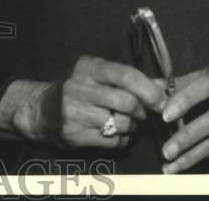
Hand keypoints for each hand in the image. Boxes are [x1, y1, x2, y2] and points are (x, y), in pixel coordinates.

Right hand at [0, 55, 165, 149]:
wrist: (43, 110)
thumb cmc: (80, 90)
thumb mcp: (100, 76)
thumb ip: (131, 79)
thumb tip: (166, 85)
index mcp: (89, 67)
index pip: (126, 74)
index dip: (149, 89)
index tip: (163, 101)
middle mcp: (80, 86)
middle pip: (128, 102)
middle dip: (142, 111)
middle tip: (144, 114)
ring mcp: (76, 111)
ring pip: (122, 124)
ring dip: (133, 127)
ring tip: (128, 123)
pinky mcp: (75, 134)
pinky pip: (113, 141)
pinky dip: (122, 140)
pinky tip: (115, 133)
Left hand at [159, 61, 208, 173]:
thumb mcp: (206, 73)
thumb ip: (179, 82)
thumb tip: (150, 85)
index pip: (204, 87)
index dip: (185, 100)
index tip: (165, 115)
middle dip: (188, 137)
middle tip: (166, 151)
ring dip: (192, 155)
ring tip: (170, 165)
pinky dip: (201, 157)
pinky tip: (184, 164)